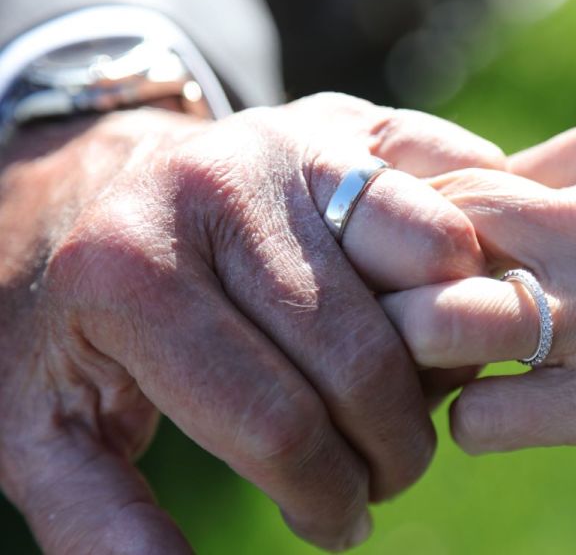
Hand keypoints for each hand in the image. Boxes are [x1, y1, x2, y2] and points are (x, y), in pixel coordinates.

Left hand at [0, 94, 504, 552]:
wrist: (101, 196)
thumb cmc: (81, 325)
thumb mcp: (47, 428)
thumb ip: (98, 519)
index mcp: (128, 271)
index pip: (274, 422)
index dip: (325, 497)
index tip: (335, 522)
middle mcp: (217, 186)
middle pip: (364, 357)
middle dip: (393, 448)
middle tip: (377, 475)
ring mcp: (293, 140)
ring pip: (435, 267)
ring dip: (442, 354)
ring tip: (401, 390)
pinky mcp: (346, 123)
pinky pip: (454, 203)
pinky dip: (465, 269)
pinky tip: (420, 316)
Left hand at [383, 115, 575, 506]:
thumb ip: (541, 196)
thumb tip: (428, 217)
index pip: (449, 181)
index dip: (401, 232)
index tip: (393, 269)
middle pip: (431, 238)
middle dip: (387, 285)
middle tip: (386, 319)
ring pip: (439, 320)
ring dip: (413, 352)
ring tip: (431, 369)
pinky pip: (483, 415)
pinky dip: (469, 423)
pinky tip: (496, 418)